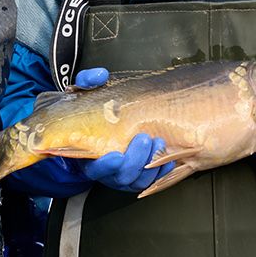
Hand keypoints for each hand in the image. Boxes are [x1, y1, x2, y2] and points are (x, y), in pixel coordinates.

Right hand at [59, 70, 171, 190]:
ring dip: (151, 164)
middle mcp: (106, 170)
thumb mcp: (86, 94)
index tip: (117, 156)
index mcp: (89, 155)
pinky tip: (169, 157)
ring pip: (138, 180)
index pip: (96, 168)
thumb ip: (88, 82)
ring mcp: (123, 175)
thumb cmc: (91, 114)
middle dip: (135, 160)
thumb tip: (99, 76)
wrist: (99, 127)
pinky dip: (161, 171)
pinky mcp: (139, 175)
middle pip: (122, 176)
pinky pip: (151, 180)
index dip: (106, 165)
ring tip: (159, 142)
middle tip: (145, 139)